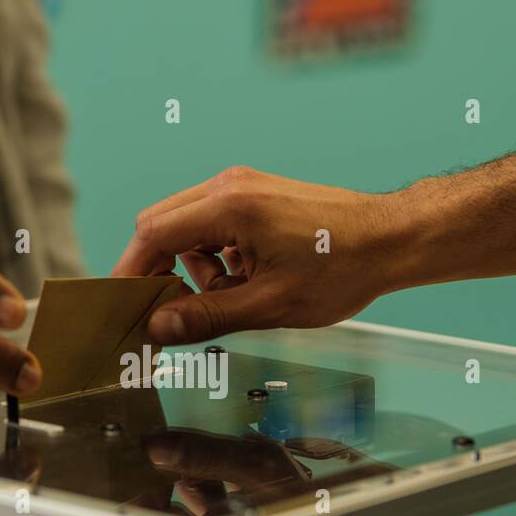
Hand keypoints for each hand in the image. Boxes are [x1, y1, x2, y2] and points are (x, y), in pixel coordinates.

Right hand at [113, 166, 407, 343]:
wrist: (392, 240)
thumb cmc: (341, 268)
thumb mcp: (270, 304)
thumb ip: (208, 316)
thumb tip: (159, 328)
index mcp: (229, 206)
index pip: (153, 235)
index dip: (131, 273)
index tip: (123, 305)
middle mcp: (230, 186)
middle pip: (162, 225)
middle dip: (159, 271)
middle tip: (168, 312)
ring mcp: (244, 187)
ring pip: (187, 228)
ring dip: (193, 267)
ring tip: (232, 298)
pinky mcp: (257, 196)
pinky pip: (214, 225)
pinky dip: (216, 257)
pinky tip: (247, 281)